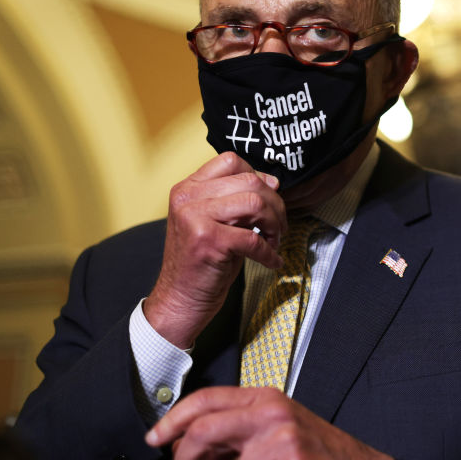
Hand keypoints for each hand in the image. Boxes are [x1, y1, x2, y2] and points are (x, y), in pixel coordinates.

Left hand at [144, 386, 399, 459]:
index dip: (172, 420)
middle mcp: (274, 414)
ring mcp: (284, 443)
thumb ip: (237, 431)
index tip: (155, 439)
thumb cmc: (320, 456)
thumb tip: (189, 443)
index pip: (206, 399)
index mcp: (267, 399)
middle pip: (203, 431)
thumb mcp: (278, 430)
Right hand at [145, 153, 287, 347]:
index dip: (258, 176)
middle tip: (279, 226)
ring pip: (255, 202)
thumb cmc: (203, 261)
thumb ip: (236, 199)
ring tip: (274, 240)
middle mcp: (187, 198)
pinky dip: (270, 252)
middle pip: (250, 181)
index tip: (270, 197)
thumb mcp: (215, 221)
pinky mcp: (207, 240)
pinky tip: (272, 261)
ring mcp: (195, 217)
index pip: (231, 160)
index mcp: (188, 188)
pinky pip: (254, 238)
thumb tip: (272, 182)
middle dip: (275, 204)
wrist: (181, 298)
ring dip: (275, 224)